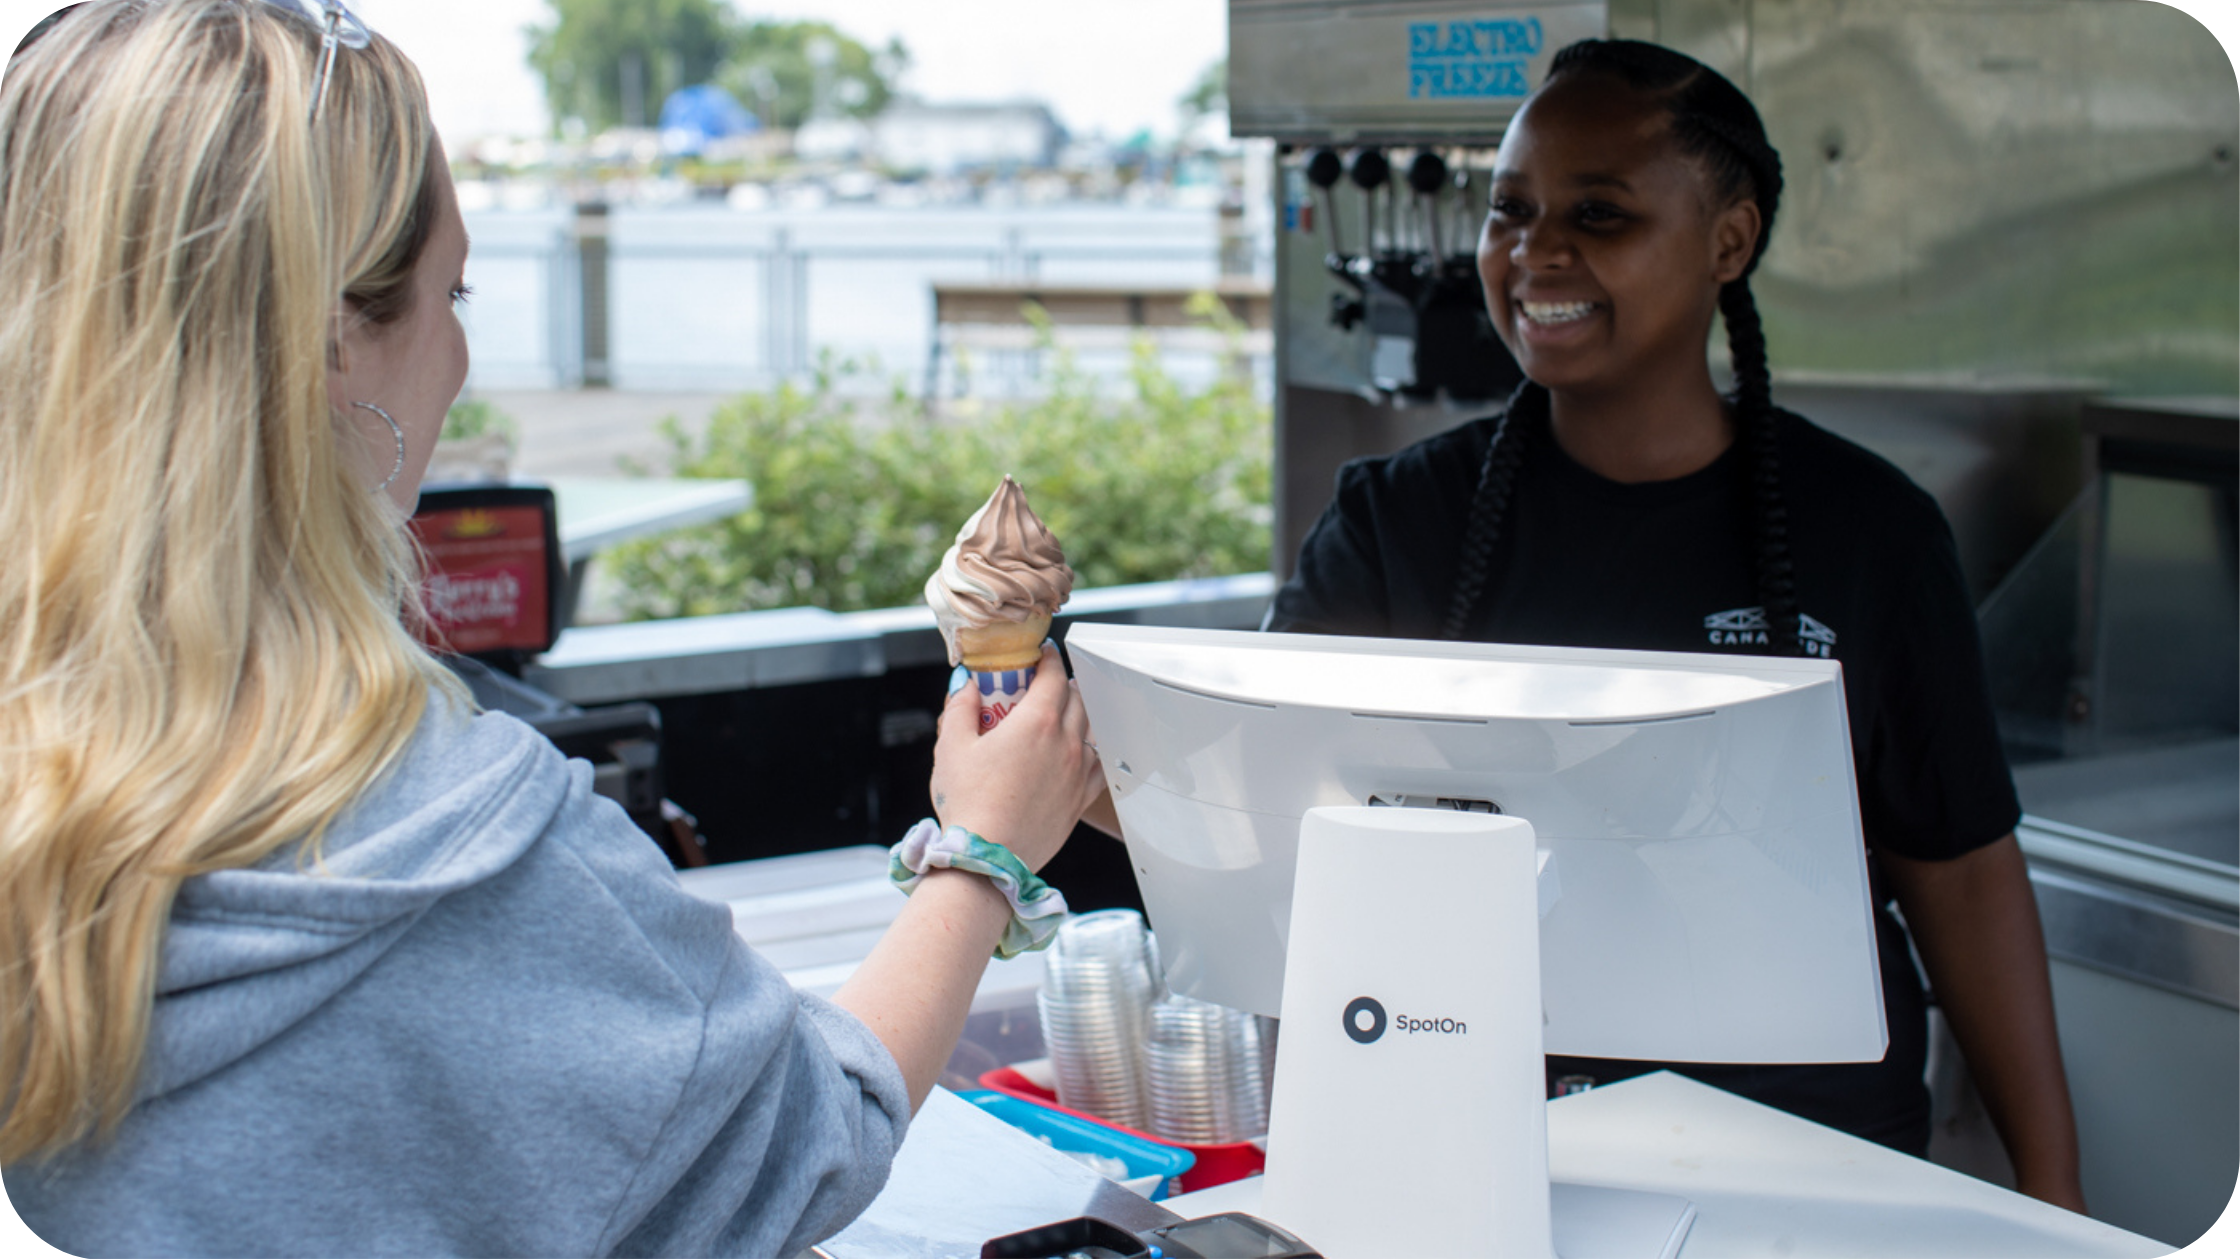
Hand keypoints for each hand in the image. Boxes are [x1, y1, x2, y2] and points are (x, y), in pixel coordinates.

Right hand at [929, 643, 1104, 872]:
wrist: (987, 858)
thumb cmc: (969, 805)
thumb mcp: (951, 747)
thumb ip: (960, 708)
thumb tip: (965, 686)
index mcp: (1035, 723)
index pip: (1053, 675)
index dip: (1048, 659)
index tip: (1042, 655)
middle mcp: (1065, 743)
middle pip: (1075, 697)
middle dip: (1062, 683)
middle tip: (1043, 684)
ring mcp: (1078, 771)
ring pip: (1092, 727)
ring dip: (1079, 712)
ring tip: (1064, 712)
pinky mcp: (1081, 798)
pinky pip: (1098, 763)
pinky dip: (1091, 749)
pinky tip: (1080, 750)